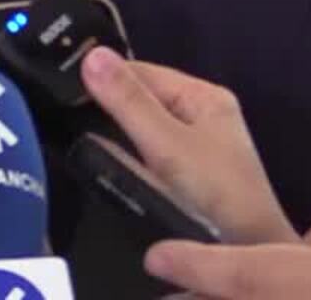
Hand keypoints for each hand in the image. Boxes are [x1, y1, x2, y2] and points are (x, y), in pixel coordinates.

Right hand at [80, 47, 295, 243]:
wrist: (249, 253)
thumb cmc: (214, 197)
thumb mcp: (166, 145)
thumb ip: (128, 102)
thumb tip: (92, 55)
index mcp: (203, 96)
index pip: (141, 71)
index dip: (103, 78)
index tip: (61, 92)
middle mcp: (202, 115)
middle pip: (141, 99)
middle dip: (107, 109)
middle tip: (66, 121)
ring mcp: (196, 146)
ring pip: (141, 128)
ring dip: (115, 135)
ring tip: (80, 142)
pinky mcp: (188, 175)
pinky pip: (147, 153)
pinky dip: (127, 157)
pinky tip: (107, 166)